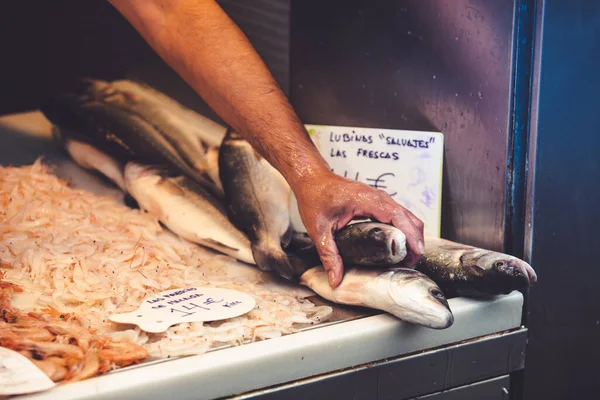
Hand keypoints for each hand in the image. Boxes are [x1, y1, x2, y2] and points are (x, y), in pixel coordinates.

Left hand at [294, 171, 424, 287]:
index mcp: (366, 200)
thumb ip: (329, 255)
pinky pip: (398, 215)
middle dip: (415, 241)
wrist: (312, 179)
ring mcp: (380, 198)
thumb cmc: (314, 197)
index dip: (410, 235)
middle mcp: (378, 197)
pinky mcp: (378, 202)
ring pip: (406, 216)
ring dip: (411, 236)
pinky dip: (403, 230)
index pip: (398, 216)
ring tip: (405, 259)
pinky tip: (397, 246)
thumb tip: (336, 280)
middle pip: (409, 218)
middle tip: (410, 263)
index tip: (416, 253)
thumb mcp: (319, 230)